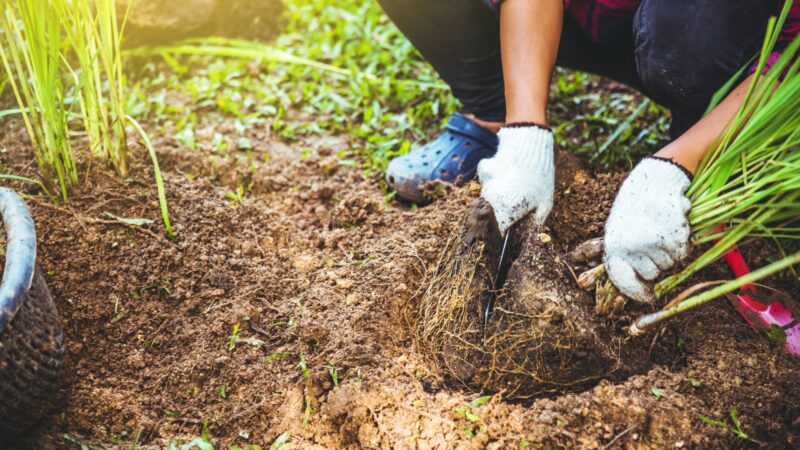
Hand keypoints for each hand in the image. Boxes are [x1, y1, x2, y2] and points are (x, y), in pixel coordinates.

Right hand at [477, 125, 554, 232]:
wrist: (530, 146)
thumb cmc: (541, 178)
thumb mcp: (545, 203)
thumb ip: (536, 223)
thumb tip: (529, 237)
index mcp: (505, 211)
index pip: (499, 229)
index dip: (505, 229)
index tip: (512, 225)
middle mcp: (491, 200)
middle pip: (492, 212)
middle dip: (503, 209)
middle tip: (519, 198)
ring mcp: (485, 184)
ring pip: (489, 195)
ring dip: (499, 192)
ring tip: (515, 182)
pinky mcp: (483, 170)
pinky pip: (487, 178)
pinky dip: (494, 176)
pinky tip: (507, 169)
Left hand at [603, 157, 692, 301]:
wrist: (657, 177)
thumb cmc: (638, 202)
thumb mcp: (621, 225)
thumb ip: (623, 250)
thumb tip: (629, 282)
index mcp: (615, 245)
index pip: (623, 280)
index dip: (636, 291)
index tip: (646, 296)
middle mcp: (631, 247)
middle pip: (652, 274)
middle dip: (657, 263)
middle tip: (658, 244)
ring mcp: (652, 241)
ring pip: (669, 263)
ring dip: (671, 252)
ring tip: (665, 231)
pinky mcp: (672, 234)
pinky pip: (682, 251)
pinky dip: (682, 243)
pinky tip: (675, 226)